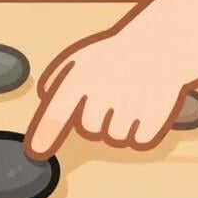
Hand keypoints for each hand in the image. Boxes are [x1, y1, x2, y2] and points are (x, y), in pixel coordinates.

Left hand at [25, 30, 185, 158]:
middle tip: (113, 91)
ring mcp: (128, 109)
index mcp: (80, 76)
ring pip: (114, 138)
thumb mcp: (80, 58)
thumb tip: (43, 103)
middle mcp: (102, 93)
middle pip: (89, 130)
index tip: (35, 150)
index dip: (45, 133)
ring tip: (130, 96)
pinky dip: (142, 128)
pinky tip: (146, 105)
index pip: (57, 111)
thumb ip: (55, 80)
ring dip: (120, 124)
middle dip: (98, 117)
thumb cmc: (115, 55)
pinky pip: (138, 140)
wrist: (161, 46)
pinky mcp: (152, 122)